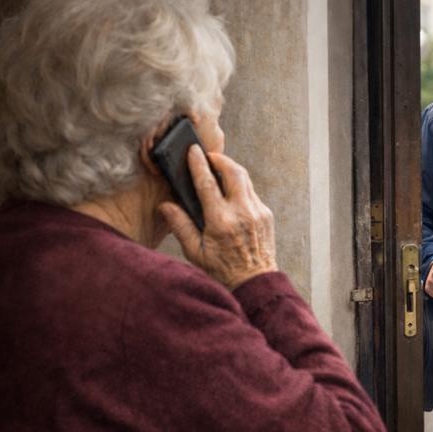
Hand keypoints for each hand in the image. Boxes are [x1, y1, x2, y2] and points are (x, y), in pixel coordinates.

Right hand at [159, 144, 277, 289]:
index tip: (193, 151)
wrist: (254, 280)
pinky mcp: (266, 214)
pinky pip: (252, 193)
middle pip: (234, 171)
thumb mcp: (195, 251)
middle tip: (209, 156)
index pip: (207, 183)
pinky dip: (240, 187)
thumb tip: (166, 205)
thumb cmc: (222, 269)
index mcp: (221, 221)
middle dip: (220, 159)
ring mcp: (257, 211)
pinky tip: (230, 192)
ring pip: (245, 179)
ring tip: (218, 168)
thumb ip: (180, 226)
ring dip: (231, 170)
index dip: (198, 164)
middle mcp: (242, 212)